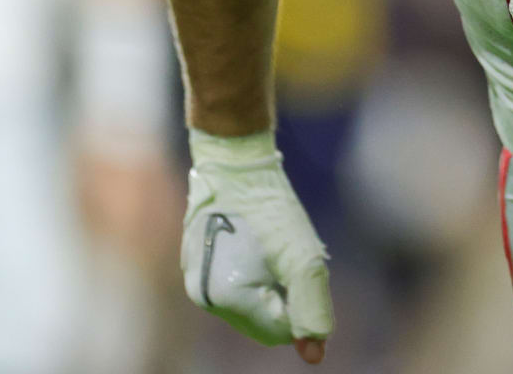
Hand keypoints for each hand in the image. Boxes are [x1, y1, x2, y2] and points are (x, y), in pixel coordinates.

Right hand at [181, 130, 332, 363]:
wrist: (234, 158)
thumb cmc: (269, 206)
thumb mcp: (300, 254)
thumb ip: (310, 304)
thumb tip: (316, 353)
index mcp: (223, 299)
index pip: (276, 331)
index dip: (300, 306)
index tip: (305, 266)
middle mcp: (202, 295)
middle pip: (260, 318)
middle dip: (283, 294)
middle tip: (290, 252)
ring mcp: (196, 276)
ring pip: (248, 300)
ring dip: (270, 281)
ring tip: (274, 244)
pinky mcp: (198, 259)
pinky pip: (234, 280)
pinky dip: (254, 269)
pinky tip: (260, 239)